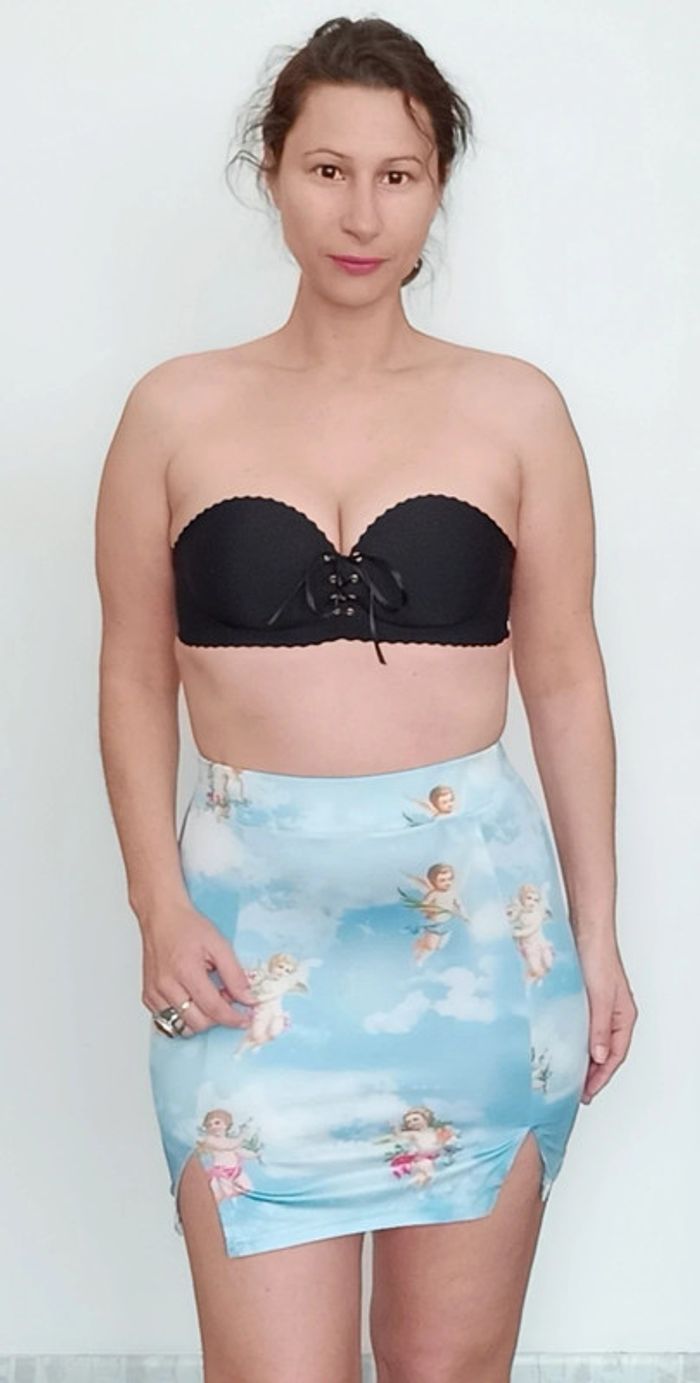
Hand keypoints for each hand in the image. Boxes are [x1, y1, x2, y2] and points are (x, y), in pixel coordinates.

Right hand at [140, 900, 256, 1035]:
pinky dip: (183, 1016)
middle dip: (217, 1017)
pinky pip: (168, 1021)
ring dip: (200, 1020)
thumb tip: (247, 998)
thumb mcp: (219, 945)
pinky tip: (191, 999)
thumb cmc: (186, 926)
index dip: (233, 1018)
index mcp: (186, 971)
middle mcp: (166, 986)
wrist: (161, 916)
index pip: (213, 1008)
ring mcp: (154, 993)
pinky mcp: (148, 997)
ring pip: (182, 1027)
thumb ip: (234, 974)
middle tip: (225, 998)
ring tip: (207, 998)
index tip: (244, 1020)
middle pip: (198, 1023)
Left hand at [575, 931, 637, 1103]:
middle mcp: (611, 1014)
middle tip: (575, 1091)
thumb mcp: (601, 997)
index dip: (601, 1077)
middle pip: (605, 1052)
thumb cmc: (598, 957)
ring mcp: (596, 1006)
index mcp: (622, 1016)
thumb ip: (599, 1027)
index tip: (587, 1093)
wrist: (584, 929)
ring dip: (582, 1058)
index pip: (615, 1055)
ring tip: (567, 1075)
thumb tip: (599, 1057)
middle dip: (592, 1073)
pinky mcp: (581, 998)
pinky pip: (579, 1027)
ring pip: (591, 1040)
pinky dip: (572, 1040)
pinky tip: (559, 1046)